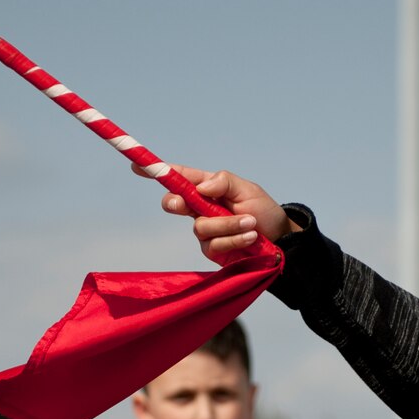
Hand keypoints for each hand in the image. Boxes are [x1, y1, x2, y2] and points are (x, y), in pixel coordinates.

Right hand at [138, 164, 299, 261]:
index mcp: (208, 188)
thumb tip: (201, 187)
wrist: (281, 242)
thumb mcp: (248, 190)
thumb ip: (224, 182)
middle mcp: (201, 209)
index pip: (179, 178)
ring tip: (251, 224)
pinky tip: (251, 237)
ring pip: (200, 227)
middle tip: (185, 205)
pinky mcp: (213, 251)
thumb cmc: (264, 211)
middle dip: (177, 204)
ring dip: (228, 225)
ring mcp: (205, 231)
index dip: (157, 172)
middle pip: (174, 204)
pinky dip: (234, 239)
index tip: (137, 167)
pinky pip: (214, 245)